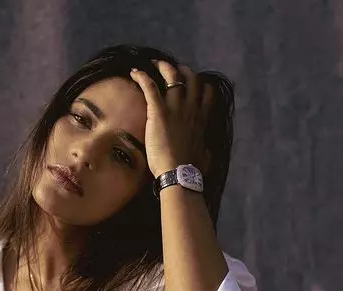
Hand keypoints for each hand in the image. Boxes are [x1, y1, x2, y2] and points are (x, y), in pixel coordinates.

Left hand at [129, 59, 214, 178]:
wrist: (179, 174)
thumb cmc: (192, 169)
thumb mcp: (205, 156)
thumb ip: (204, 148)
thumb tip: (206, 151)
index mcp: (202, 118)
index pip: (207, 92)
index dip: (200, 85)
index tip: (192, 84)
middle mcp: (191, 108)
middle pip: (191, 78)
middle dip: (182, 70)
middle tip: (171, 69)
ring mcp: (176, 108)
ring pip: (172, 75)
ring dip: (163, 67)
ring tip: (154, 64)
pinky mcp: (159, 112)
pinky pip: (151, 87)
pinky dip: (142, 76)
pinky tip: (135, 72)